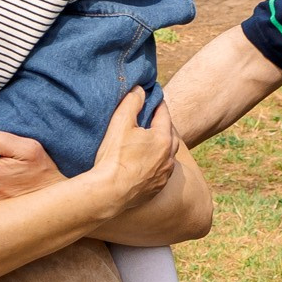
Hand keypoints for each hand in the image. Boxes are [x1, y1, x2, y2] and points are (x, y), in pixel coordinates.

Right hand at [79, 87, 179, 216]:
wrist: (110, 193)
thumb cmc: (115, 156)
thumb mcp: (121, 123)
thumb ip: (132, 102)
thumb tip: (140, 89)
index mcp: (163, 138)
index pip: (164, 114)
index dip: (157, 104)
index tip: (154, 98)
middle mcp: (169, 157)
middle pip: (170, 134)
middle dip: (163, 125)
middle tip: (154, 118)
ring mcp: (164, 174)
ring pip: (168, 155)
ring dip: (162, 146)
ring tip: (151, 141)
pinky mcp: (157, 188)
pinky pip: (162, 171)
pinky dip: (158, 163)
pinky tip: (147, 163)